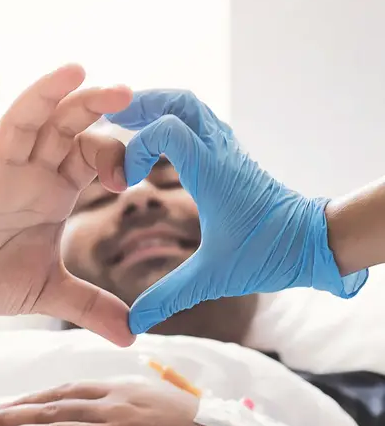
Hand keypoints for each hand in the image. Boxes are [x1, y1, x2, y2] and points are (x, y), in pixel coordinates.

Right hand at [0, 65, 133, 345]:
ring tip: (75, 70)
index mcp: (55, 192)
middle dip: (92, 107)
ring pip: (23, 125)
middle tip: (127, 92)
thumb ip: (91, 307)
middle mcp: (29, 175)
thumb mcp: (50, 293)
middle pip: (64, 128)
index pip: (90, 156)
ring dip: (46, 96)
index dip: (113, 153)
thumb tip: (133, 335)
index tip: (136, 166)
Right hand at [105, 91, 367, 332]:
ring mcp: (228, 151)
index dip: (135, 146)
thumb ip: (169, 296)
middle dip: (142, 104)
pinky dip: (175, 122)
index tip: (125, 181)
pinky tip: (160, 144)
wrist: (313, 243)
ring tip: (128, 123)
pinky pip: (201, 124)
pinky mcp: (233, 158)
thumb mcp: (213, 277)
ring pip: (192, 107)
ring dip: (159, 108)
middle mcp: (220, 153)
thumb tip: (134, 324)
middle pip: (180, 101)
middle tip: (112, 120)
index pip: (166, 129)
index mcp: (212, 173)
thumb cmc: (269, 254)